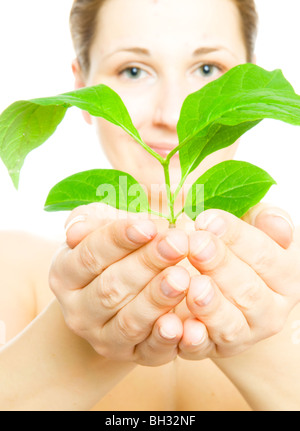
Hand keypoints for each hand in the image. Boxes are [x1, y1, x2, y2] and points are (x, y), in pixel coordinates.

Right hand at [49, 204, 189, 365]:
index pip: (90, 254)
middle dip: (147, 263)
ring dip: (157, 299)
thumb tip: (96, 219)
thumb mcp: (108, 225)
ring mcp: (102, 338)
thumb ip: (106, 214)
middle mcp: (77, 310)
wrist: (119, 298)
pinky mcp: (131, 356)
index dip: (120, 239)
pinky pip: (150, 351)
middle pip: (112, 287)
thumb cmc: (117, 251)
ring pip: (129, 321)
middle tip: (177, 243)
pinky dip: (167, 338)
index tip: (150, 225)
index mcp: (65, 273)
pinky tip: (185, 323)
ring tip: (183, 278)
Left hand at [178, 205, 297, 359]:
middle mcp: (270, 312)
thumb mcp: (256, 229)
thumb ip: (268, 221)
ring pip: (230, 325)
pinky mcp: (213, 350)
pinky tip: (180, 327)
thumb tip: (275, 223)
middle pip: (248, 291)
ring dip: (210, 306)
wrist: (225, 294)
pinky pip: (202, 349)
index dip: (236, 237)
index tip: (207, 220)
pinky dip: (191, 340)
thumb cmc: (240, 252)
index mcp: (286, 277)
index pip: (265, 256)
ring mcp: (242, 335)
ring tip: (193, 285)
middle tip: (195, 245)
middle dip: (219, 266)